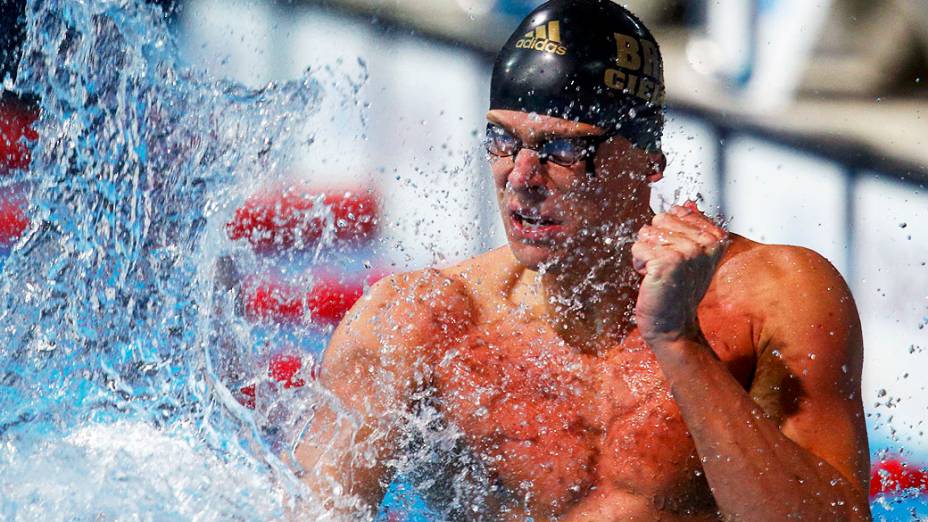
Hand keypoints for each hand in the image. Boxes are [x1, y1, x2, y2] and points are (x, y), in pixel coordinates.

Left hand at [631, 203, 727, 344]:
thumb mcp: (692, 256)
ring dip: (647, 253)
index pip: (678, 211)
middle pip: (660, 219)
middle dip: (656, 241)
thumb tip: (685, 205)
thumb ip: (690, 228)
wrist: (674, 325)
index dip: (669, 233)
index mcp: (715, 237)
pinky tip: (652, 278)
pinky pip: (638, 248)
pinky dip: (639, 263)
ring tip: (660, 272)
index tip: (679, 255)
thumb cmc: (680, 290)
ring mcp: (688, 252)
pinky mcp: (667, 262)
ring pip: (647, 232)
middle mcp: (705, 243)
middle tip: (667, 265)